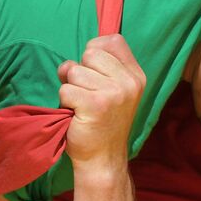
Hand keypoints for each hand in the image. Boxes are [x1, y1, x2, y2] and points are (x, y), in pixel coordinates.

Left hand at [58, 34, 145, 167]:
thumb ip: (99, 68)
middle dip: (80, 73)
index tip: (94, 75)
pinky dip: (64, 103)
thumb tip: (67, 63)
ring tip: (82, 107)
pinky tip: (77, 115)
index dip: (95, 52)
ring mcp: (114, 93)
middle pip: (90, 53)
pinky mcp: (95, 105)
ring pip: (74, 71)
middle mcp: (129, 82)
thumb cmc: (101, 122)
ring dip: (70, 89)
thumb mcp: (112, 90)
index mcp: (136, 76)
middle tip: (87, 96)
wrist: (102, 159)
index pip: (112, 40)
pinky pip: (65, 90)